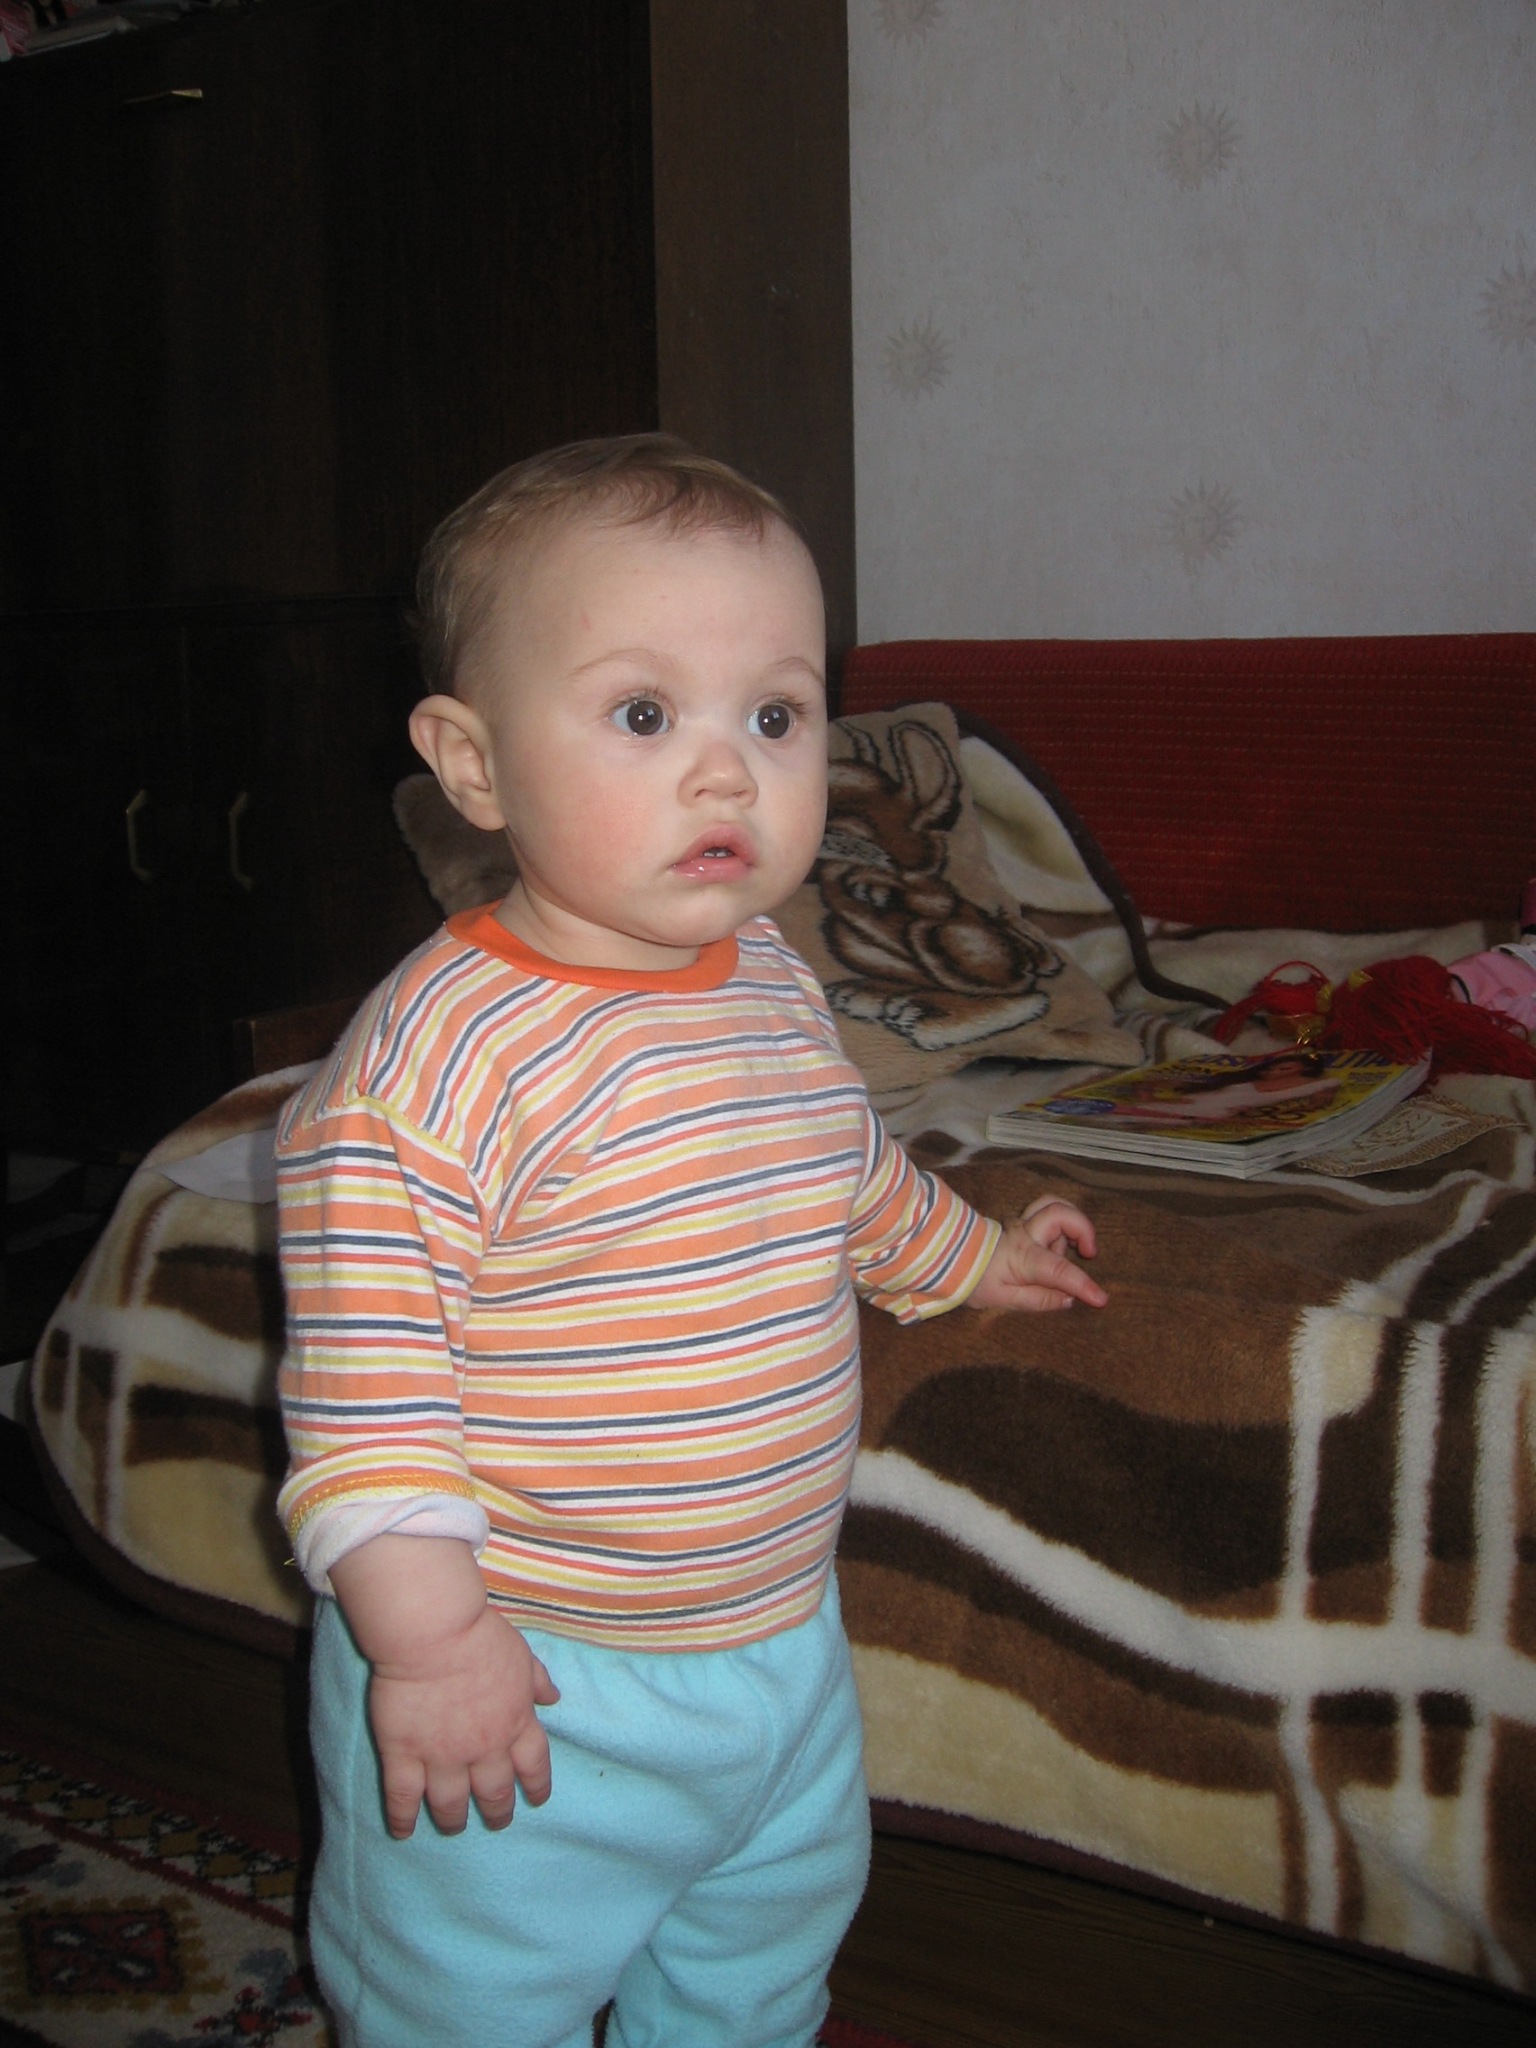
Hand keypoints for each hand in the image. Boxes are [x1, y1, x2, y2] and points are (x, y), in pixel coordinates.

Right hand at [329, 1533, 559, 1838]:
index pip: (534, 1766)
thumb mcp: (521, 1653)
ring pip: (451, 1803)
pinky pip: (403, 1798)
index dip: (536, 1785)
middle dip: (497, 1812)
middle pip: (494, 1793)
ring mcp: (443, 1756)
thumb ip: (536, 1680)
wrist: (434, 1633)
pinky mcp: (404, 1755)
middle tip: (496, 1821)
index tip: (536, 1798)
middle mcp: (484, 1749)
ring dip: (454, 1820)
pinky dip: (403, 1819)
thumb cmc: (480, 1635)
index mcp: (516, 1723)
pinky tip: (404, 1831)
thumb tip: (553, 1698)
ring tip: (454, 1826)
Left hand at [966, 1195, 1105, 1312]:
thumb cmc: (974, 1281)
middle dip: (1083, 1228)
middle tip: (1089, 1252)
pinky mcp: (1021, 1220)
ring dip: (1072, 1222)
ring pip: (1054, 1204)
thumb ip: (1039, 1300)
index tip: (1101, 1298)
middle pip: (1060, 1212)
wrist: (948, 1259)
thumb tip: (1069, 1300)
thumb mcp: (1004, 1300)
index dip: (1083, 1284)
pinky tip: (1055, 1244)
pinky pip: (1047, 1211)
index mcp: (1022, 1258)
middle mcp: (1025, 1234)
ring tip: (1071, 1248)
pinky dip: (1060, 1223)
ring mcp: (1022, 1223)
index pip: (1059, 1270)